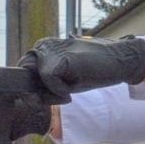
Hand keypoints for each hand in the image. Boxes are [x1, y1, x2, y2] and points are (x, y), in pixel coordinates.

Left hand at [19, 36, 144, 102]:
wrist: (119, 62)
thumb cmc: (93, 71)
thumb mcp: (65, 79)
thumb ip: (46, 83)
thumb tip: (28, 96)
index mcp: (43, 49)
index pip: (25, 74)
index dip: (37, 89)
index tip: (55, 93)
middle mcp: (44, 46)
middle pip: (26, 78)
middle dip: (40, 92)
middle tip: (64, 92)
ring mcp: (51, 50)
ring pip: (36, 81)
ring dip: (52, 93)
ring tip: (71, 88)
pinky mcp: (60, 57)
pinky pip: (49, 80)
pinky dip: (60, 91)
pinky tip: (74, 88)